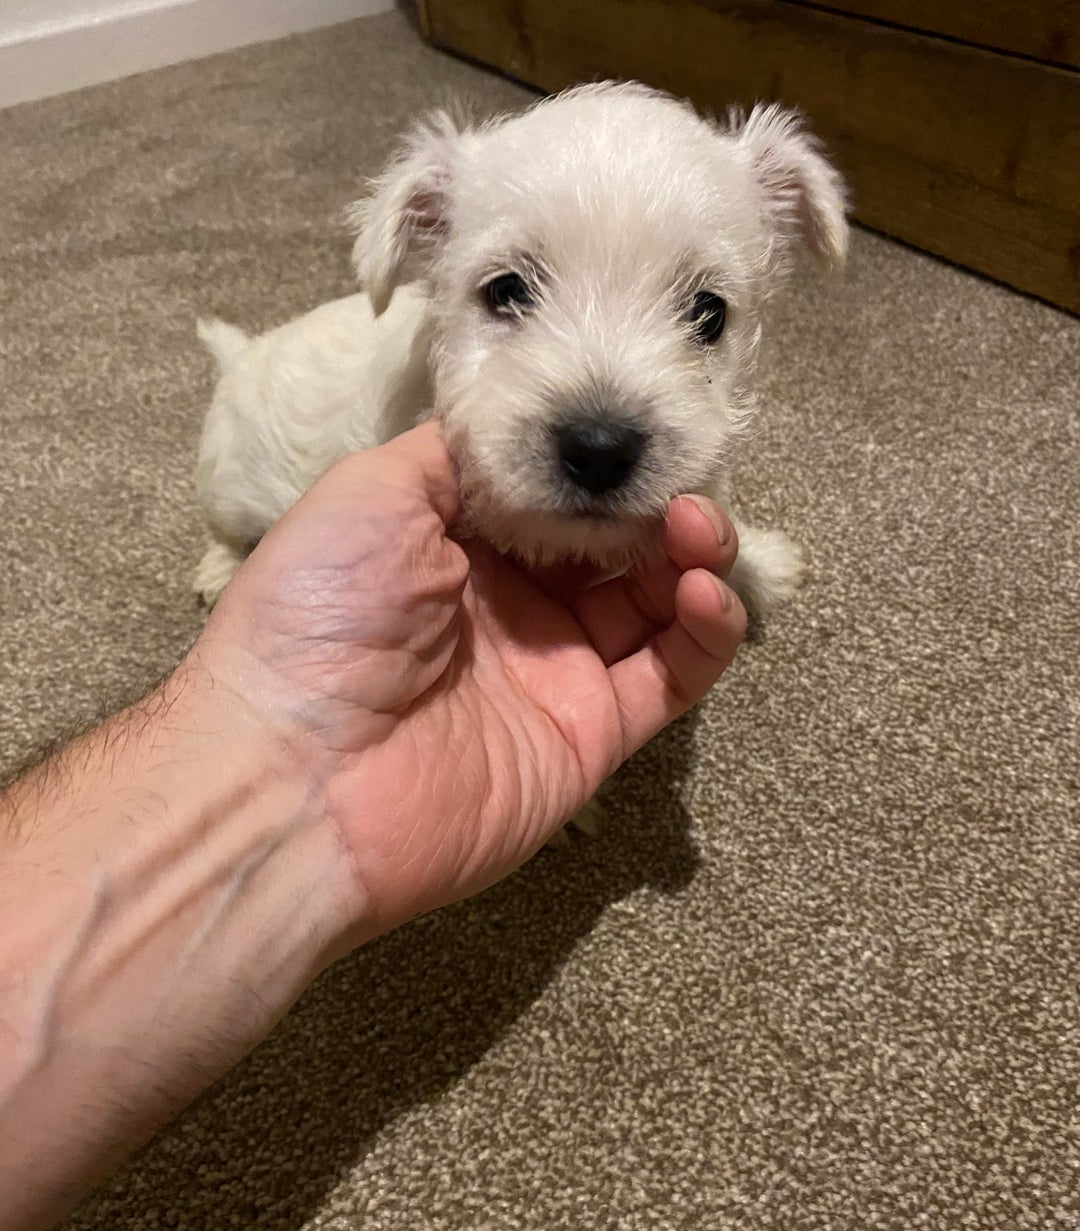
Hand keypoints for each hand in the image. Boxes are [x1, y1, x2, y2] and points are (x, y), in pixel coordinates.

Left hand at [194, 422, 745, 940]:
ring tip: (700, 526)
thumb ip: (459, 451)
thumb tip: (526, 425)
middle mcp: (513, 605)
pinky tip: (706, 588)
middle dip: (657, 501)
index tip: (632, 430)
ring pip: (657, 602)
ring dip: (694, 554)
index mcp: (456, 545)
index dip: (598, 461)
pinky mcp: (594, 734)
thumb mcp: (368, 492)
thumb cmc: (318, 617)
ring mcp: (557, 671)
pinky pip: (673, 675)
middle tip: (677, 481)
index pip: (556, 491)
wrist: (297, 778)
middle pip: (616, 542)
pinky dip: (708, 629)